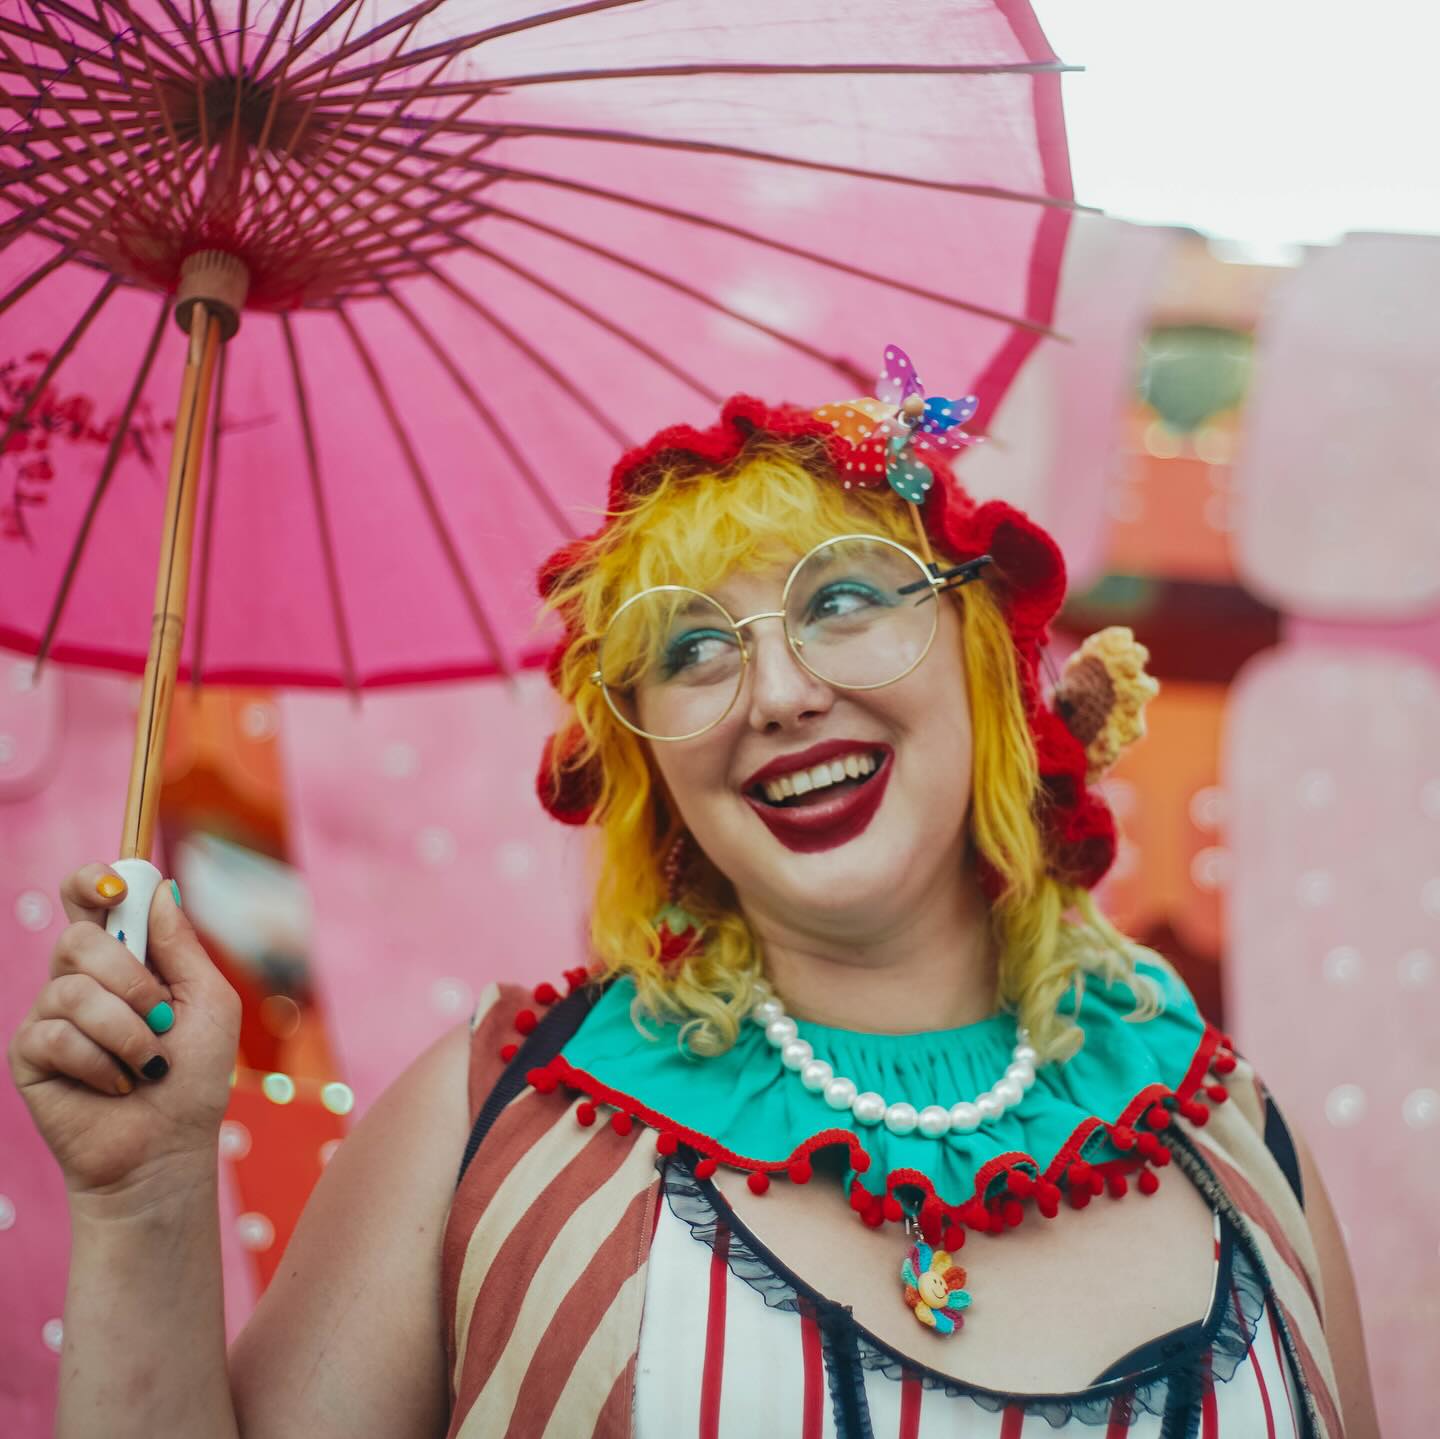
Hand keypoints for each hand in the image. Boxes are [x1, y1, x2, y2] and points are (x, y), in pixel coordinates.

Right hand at [8, 864, 241, 1203]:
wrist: (169, 1147)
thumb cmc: (195, 1075)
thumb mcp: (208, 1000)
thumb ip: (181, 945)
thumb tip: (159, 886)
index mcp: (124, 957)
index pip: (90, 899)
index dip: (94, 881)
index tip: (115, 888)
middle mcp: (80, 979)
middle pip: (77, 937)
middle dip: (130, 977)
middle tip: (161, 1015)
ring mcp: (50, 1015)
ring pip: (72, 989)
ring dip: (126, 1030)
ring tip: (148, 1062)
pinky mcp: (30, 1055)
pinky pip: (56, 1035)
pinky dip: (101, 1063)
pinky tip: (116, 1085)